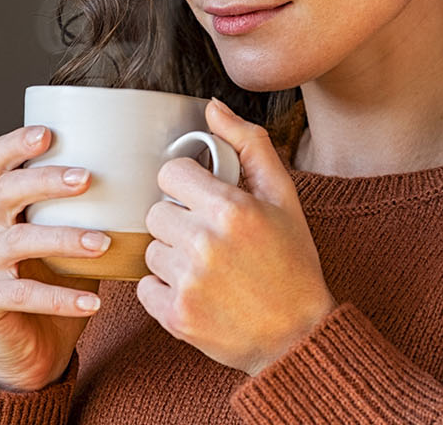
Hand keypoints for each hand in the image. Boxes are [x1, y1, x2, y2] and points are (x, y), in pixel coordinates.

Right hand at [0, 125, 109, 391]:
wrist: (32, 351)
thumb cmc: (58, 287)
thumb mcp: (75, 243)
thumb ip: (90, 214)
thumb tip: (148, 182)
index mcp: (1, 207)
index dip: (17, 143)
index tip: (49, 133)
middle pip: (5, 191)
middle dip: (46, 180)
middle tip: (87, 179)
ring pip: (16, 241)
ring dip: (63, 238)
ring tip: (102, 243)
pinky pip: (21, 295)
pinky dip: (60, 298)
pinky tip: (92, 303)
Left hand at [137, 98, 334, 374]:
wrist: (298, 336)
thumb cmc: (292, 263)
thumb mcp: (283, 198)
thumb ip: (249, 145)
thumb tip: (212, 107)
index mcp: (230, 209)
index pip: (171, 174)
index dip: (189, 187)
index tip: (207, 203)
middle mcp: (205, 243)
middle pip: (157, 213)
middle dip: (180, 223)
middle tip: (213, 241)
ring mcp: (188, 282)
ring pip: (151, 250)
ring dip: (173, 258)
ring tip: (210, 270)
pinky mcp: (175, 316)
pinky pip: (144, 288)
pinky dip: (165, 292)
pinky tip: (198, 294)